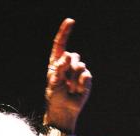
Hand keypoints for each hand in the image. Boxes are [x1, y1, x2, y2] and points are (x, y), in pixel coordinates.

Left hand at [44, 18, 91, 132]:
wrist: (63, 110)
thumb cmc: (55, 97)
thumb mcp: (53, 82)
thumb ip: (59, 68)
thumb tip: (67, 55)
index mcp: (57, 63)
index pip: (60, 44)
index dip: (65, 32)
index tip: (70, 21)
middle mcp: (68, 65)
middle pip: (73, 55)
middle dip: (69, 68)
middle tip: (64, 82)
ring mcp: (78, 72)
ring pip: (80, 65)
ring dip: (74, 79)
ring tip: (70, 89)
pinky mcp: (86, 80)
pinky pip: (86, 75)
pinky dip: (81, 84)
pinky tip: (76, 91)